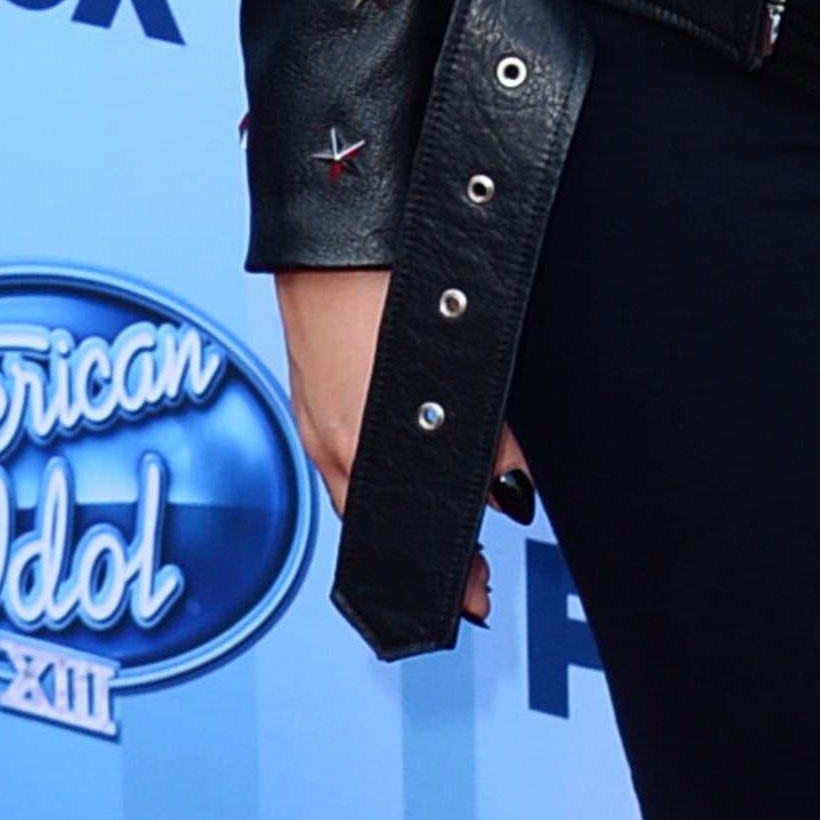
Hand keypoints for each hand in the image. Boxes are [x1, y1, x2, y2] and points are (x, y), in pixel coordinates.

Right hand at [273, 266, 533, 626]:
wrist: (334, 222)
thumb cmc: (389, 278)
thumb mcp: (459, 362)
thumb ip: (487, 436)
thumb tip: (509, 492)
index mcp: (362, 446)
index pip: (400, 536)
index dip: (443, 569)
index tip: (472, 597)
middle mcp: (331, 443)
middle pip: (379, 522)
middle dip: (425, 549)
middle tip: (468, 577)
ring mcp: (314, 422)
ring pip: (359, 491)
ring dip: (398, 513)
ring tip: (447, 528)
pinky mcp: (310, 396)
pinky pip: (344, 457)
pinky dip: (376, 473)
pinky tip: (402, 462)